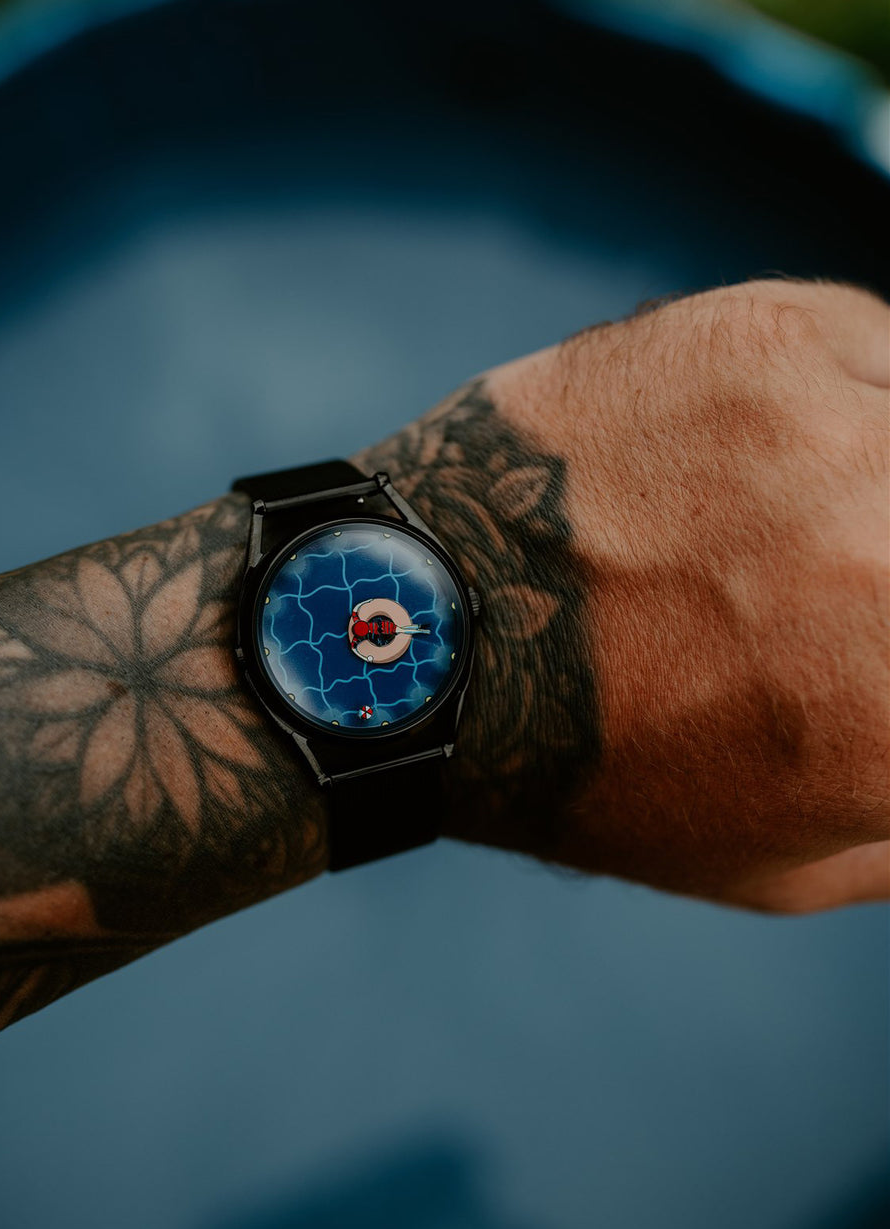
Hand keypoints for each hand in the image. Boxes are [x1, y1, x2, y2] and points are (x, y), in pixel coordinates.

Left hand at [360, 280, 888, 911]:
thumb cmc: (590, 769)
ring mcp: (839, 424)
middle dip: (888, 573)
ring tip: (800, 529)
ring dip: (878, 476)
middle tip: (841, 584)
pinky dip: (859, 400)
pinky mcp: (762, 331)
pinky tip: (780, 453)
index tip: (881, 632)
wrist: (420, 639)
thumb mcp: (784, 863)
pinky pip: (878, 349)